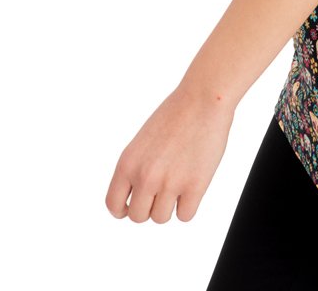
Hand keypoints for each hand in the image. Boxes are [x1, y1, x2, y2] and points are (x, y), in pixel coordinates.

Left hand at [105, 81, 234, 222]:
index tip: (134, 204)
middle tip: (163, 189)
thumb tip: (139, 197)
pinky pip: (186, 216)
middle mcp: (145, 176)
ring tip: (180, 182)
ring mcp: (170, 183)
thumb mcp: (143, 141)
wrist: (203, 98)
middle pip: (138, 216)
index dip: (124, 209)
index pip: (114, 205)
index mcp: (127, 163)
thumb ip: (137, 169)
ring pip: (161, 218)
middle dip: (150, 206)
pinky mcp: (195, 186)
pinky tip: (193, 185)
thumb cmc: (176, 114)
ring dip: (170, 205)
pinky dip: (189, 205)